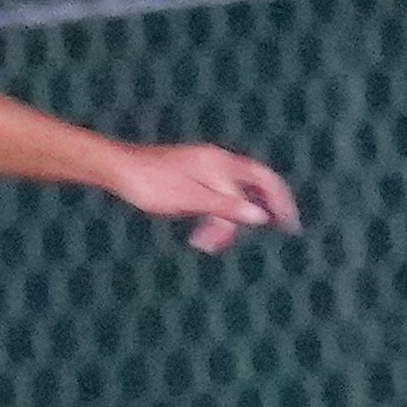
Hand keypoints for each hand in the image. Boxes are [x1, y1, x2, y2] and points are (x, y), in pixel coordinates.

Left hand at [108, 143, 301, 255]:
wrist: (117, 169)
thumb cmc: (152, 184)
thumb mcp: (191, 199)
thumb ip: (227, 208)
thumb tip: (261, 216)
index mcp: (220, 165)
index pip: (264, 180)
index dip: (281, 201)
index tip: (290, 225)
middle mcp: (216, 162)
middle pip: (251, 187)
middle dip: (257, 213)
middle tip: (257, 235)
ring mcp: (202, 168)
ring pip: (229, 196)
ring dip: (224, 222)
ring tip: (205, 243)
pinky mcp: (189, 176)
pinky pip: (213, 197)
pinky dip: (212, 216)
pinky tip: (201, 231)